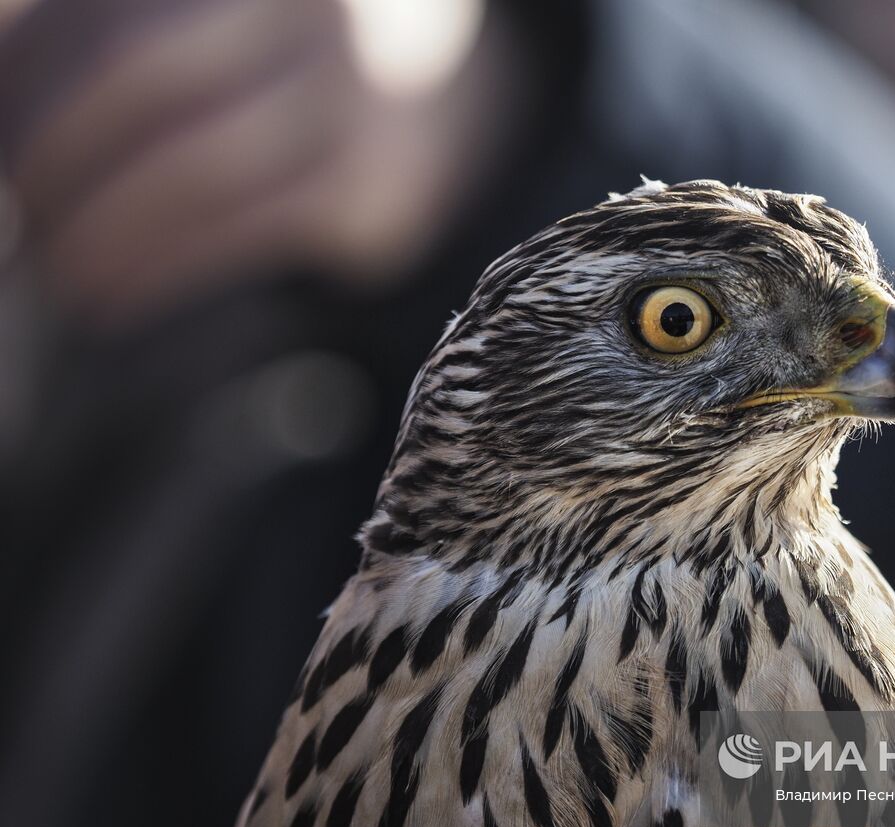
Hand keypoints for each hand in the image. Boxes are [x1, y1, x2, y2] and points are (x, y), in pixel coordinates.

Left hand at [0, 0, 492, 328]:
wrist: (419, 102)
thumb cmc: (262, 60)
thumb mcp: (189, 17)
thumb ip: (94, 39)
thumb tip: (6, 139)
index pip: (99, 8)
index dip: (23, 69)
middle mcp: (304, 8)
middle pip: (142, 72)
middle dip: (54, 157)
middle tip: (17, 214)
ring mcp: (353, 94)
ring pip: (200, 163)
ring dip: (105, 230)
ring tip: (59, 271)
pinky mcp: (376, 184)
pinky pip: (246, 229)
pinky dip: (164, 268)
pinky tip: (116, 294)